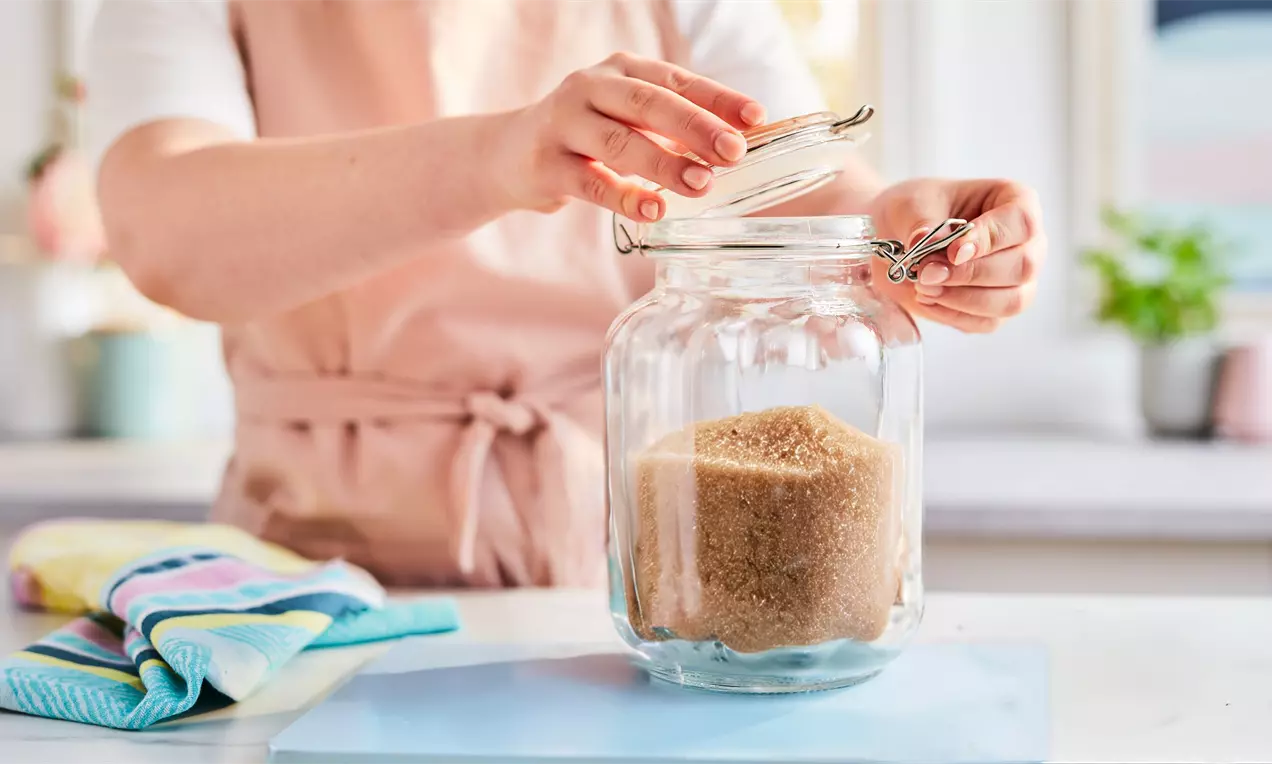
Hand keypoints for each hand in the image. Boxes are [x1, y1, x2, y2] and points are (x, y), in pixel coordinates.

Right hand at [496, 52, 765, 220]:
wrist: (508, 154)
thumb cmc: (586, 137)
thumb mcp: (629, 119)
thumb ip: (674, 128)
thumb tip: (740, 145)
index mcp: (622, 70)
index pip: (678, 80)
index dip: (718, 99)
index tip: (755, 119)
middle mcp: (591, 87)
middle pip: (649, 103)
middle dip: (696, 127)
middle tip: (734, 151)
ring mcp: (564, 124)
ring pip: (620, 141)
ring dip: (664, 164)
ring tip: (701, 183)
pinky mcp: (547, 164)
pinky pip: (591, 182)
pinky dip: (625, 197)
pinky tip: (654, 211)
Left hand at [869, 179, 1045, 332]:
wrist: (898, 237)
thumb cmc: (916, 210)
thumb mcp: (913, 205)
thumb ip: (923, 224)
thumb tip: (923, 241)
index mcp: (1015, 201)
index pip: (1022, 221)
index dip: (990, 239)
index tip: (953, 251)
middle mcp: (1027, 242)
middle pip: (1023, 266)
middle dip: (971, 274)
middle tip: (927, 273)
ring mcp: (1018, 280)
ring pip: (1011, 301)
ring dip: (963, 299)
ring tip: (923, 287)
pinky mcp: (998, 309)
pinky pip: (987, 322)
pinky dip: (954, 314)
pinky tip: (927, 300)